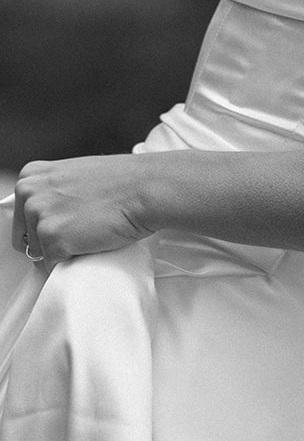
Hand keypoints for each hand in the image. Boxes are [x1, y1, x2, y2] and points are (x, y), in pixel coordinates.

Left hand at [12, 155, 153, 266]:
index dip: (44, 224)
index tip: (65, 221)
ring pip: (38, 253)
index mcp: (32, 175)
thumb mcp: (75, 174)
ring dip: (62, 250)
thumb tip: (48, 212)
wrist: (145, 188)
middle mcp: (29, 193)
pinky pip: (52, 265)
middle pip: (25, 237)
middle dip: (49, 240)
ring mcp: (39, 216)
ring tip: (89, 232)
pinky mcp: (53, 240)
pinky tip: (91, 241)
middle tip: (80, 228)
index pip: (20, 215)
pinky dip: (72, 260)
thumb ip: (54, 190)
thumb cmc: (121, 181)